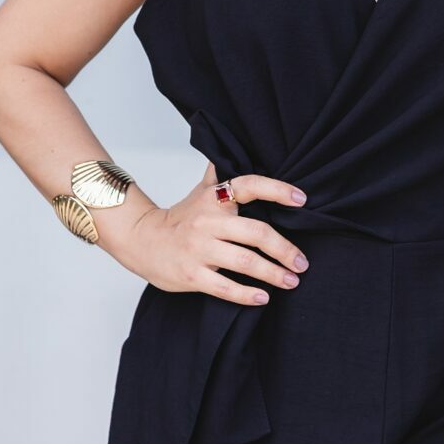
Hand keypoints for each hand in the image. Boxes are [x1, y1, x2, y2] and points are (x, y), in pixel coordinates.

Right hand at [128, 159, 309, 303]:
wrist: (141, 240)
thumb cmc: (180, 217)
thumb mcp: (200, 191)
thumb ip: (221, 173)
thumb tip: (238, 146)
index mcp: (214, 198)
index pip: (249, 186)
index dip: (277, 190)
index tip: (301, 199)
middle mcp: (208, 222)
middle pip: (256, 233)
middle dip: (285, 249)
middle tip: (302, 262)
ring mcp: (199, 249)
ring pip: (245, 262)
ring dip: (274, 274)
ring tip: (292, 280)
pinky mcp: (191, 275)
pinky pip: (225, 288)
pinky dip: (247, 295)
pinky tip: (264, 297)